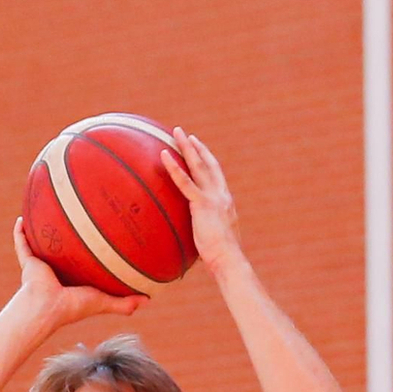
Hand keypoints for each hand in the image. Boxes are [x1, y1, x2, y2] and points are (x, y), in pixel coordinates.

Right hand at [13, 219, 143, 333]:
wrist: (46, 307)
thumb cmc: (73, 307)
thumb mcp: (103, 302)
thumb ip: (124, 303)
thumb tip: (149, 300)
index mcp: (72, 279)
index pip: (81, 262)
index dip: (88, 249)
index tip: (98, 234)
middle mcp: (56, 270)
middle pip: (61, 249)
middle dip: (65, 236)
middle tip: (75, 216)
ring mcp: (41, 265)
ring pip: (40, 243)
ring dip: (41, 229)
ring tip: (46, 209)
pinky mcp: (28, 261)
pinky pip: (21, 243)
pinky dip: (19, 232)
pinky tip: (21, 217)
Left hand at [162, 128, 240, 272]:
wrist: (228, 259)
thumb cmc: (222, 256)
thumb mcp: (216, 238)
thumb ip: (209, 230)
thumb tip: (200, 238)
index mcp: (226, 201)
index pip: (216, 175)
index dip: (208, 160)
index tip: (199, 148)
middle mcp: (221, 194)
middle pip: (209, 163)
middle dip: (197, 147)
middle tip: (186, 134)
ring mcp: (213, 197)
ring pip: (198, 165)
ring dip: (187, 147)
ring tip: (176, 132)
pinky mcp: (202, 204)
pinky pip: (184, 181)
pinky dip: (174, 167)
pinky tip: (164, 154)